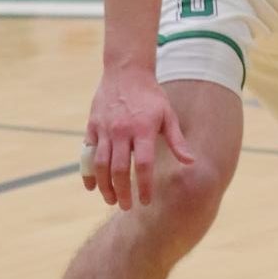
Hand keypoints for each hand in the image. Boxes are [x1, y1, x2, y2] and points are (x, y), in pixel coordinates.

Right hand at [82, 65, 193, 209]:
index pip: (144, 164)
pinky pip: (87, 154)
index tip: (145, 201)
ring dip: (105, 186)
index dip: (144, 185)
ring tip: (111, 200)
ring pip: (100, 164)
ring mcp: (104, 128)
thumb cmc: (151, 96)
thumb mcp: (167, 115)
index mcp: (143, 128)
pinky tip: (92, 187)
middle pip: (119, 169)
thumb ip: (176, 140)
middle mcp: (122, 130)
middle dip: (122, 192)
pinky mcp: (92, 126)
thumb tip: (190, 162)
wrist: (126, 71)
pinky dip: (88, 172)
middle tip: (126, 206)